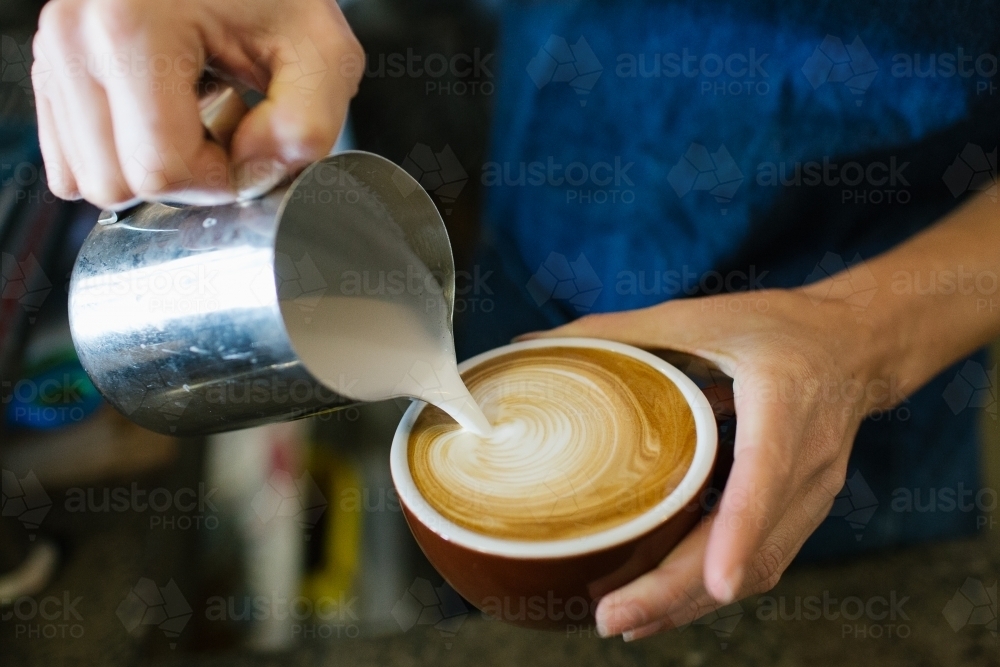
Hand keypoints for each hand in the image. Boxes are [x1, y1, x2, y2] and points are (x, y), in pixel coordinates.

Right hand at [32, 0, 363, 207]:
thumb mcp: (323, 54)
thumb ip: (306, 126)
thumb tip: (251, 173)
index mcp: (131, 26)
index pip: (161, 169)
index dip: (219, 179)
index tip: (247, 142)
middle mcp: (74, 36)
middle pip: (116, 183)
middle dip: (183, 176)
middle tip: (221, 125)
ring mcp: (53, 51)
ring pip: (87, 179)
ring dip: (151, 166)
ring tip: (191, 113)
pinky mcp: (47, 70)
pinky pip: (70, 163)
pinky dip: (120, 157)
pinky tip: (159, 116)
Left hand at [523, 286, 894, 639]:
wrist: (857, 346)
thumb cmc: (777, 327)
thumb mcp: (700, 316)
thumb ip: (619, 331)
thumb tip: (532, 345)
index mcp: (784, 403)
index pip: (766, 475)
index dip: (741, 531)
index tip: (717, 583)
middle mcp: (807, 459)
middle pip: (753, 545)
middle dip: (682, 591)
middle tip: (612, 618)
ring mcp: (812, 494)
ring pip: (758, 568)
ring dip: (692, 604)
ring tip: (624, 622)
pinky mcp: (802, 511)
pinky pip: (762, 562)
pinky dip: (711, 591)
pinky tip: (662, 607)